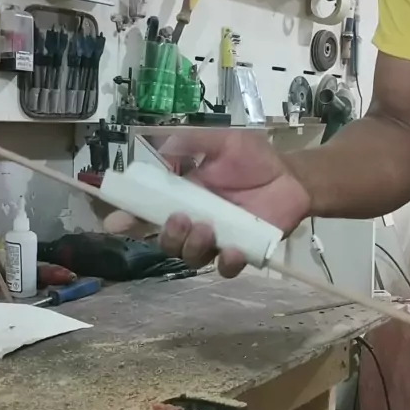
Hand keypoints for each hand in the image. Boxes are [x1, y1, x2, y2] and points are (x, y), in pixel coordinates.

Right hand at [104, 130, 309, 278]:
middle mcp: (194, 221)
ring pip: (191, 257)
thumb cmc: (255, 159)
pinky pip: (226, 268)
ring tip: (206, 228)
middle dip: (166, 234)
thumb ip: (193, 142)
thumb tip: (162, 149)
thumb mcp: (223, 141)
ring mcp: (217, 240)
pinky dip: (226, 263)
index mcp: (183, 195)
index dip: (128, 218)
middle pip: (166, 240)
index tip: (115, 222)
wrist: (294, 177)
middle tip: (180, 218)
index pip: (148, 210)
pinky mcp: (242, 253)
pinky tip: (232, 250)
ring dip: (191, 245)